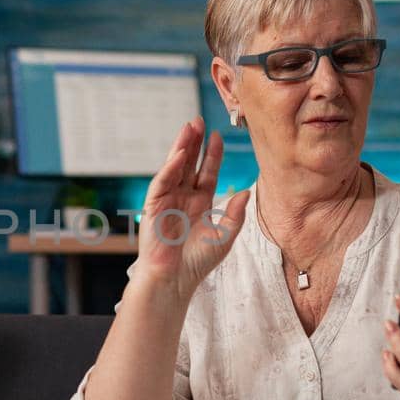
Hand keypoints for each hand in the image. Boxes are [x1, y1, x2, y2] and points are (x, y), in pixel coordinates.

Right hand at [133, 118, 250, 303]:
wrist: (175, 279)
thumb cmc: (198, 262)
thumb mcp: (224, 237)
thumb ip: (235, 215)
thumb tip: (245, 192)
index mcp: (200, 203)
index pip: (206, 172)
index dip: (212, 155)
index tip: (218, 136)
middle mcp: (183, 198)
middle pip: (189, 164)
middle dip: (194, 142)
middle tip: (199, 120)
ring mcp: (168, 200)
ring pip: (174, 167)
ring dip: (180, 147)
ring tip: (188, 127)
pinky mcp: (154, 207)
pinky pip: (162, 182)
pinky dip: (170, 168)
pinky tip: (179, 154)